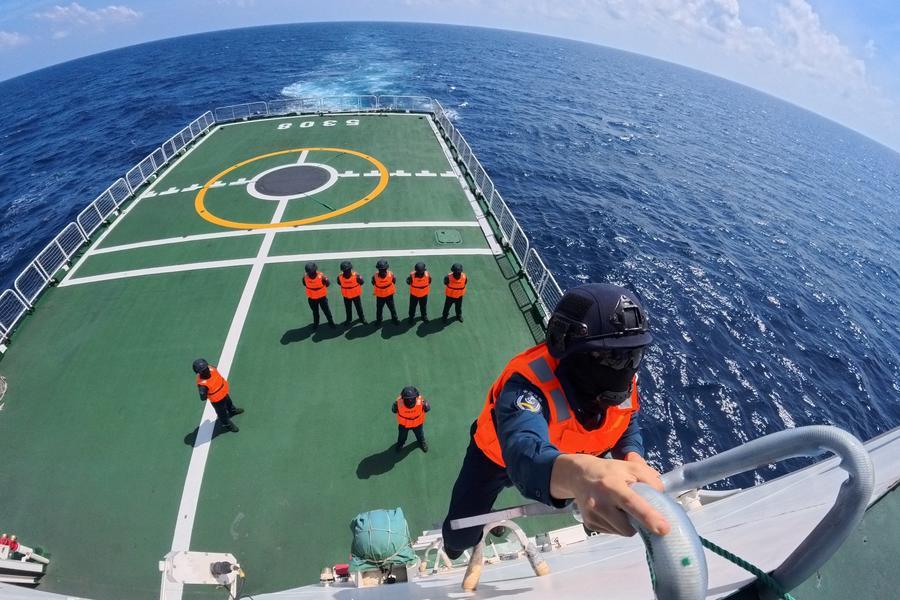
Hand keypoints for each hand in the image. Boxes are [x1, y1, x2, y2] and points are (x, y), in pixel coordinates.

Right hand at [550, 453, 669, 536]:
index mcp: (612, 485)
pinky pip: (613, 532)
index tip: (664, 529)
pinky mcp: (589, 524)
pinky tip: (612, 511)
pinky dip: (617, 525)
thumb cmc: (609, 471)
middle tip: (636, 509)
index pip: (631, 502)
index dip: (648, 516)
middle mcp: (599, 502)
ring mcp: (592, 515)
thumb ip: (651, 479)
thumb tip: (661, 498)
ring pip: (622, 532)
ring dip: (627, 524)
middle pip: (628, 527)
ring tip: (620, 507)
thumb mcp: (631, 467)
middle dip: (638, 523)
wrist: (579, 475)